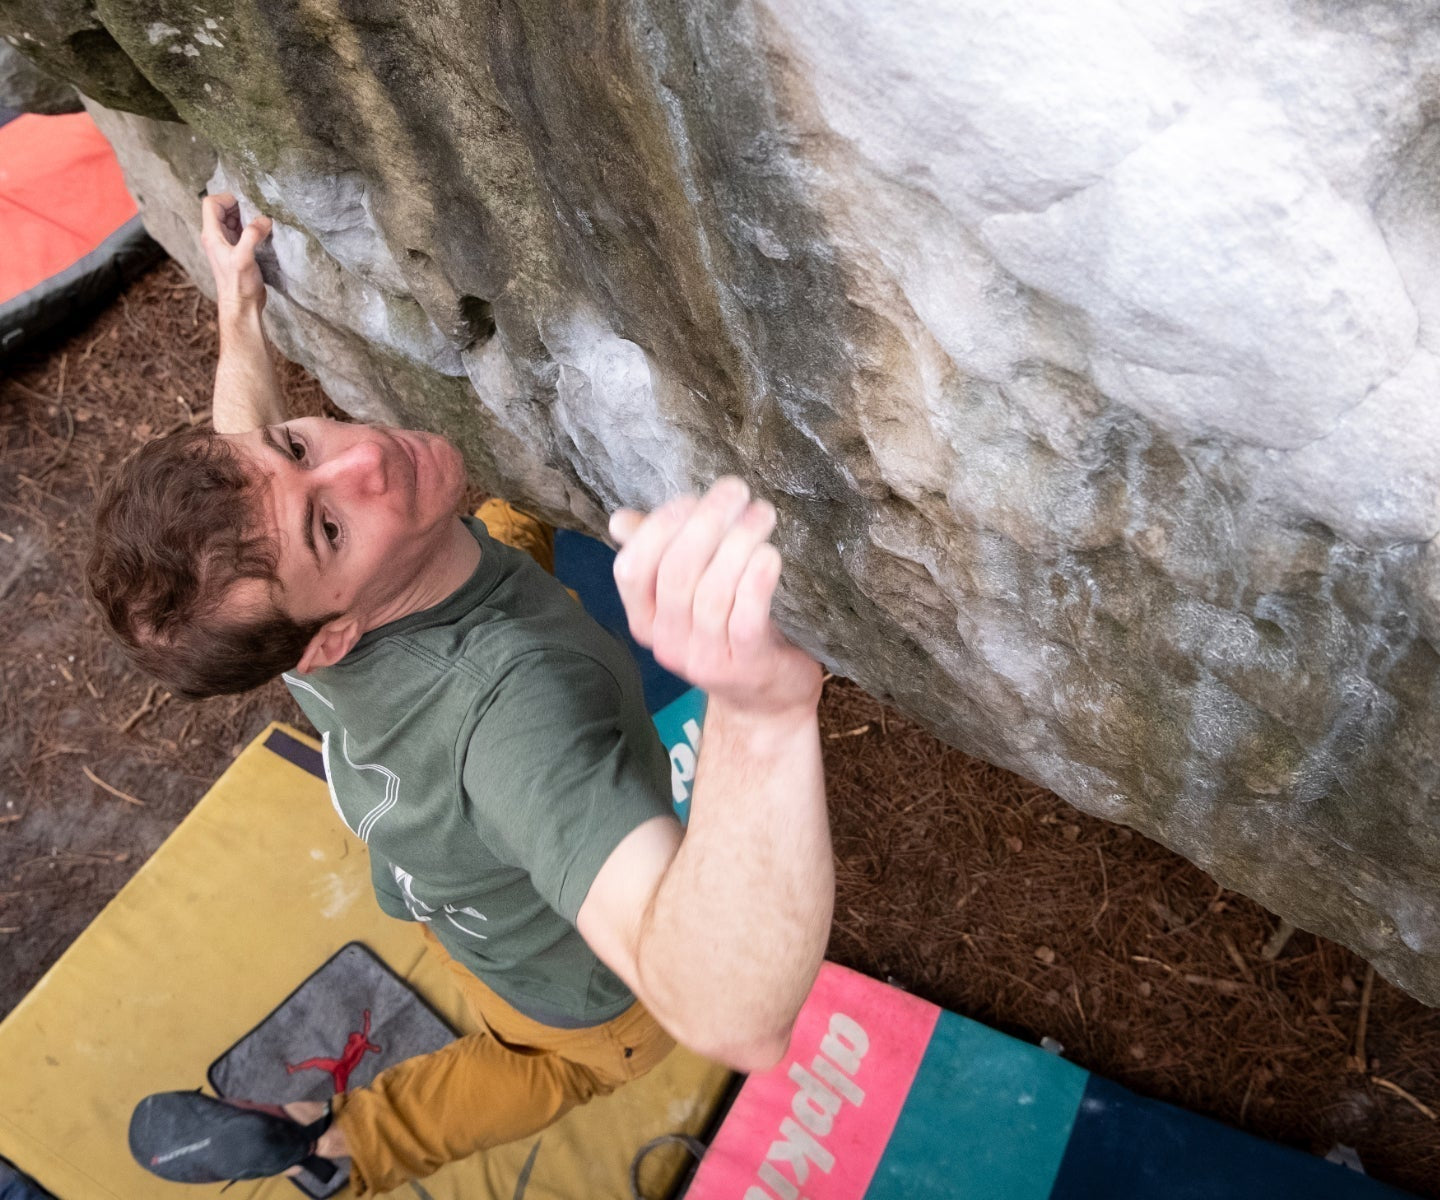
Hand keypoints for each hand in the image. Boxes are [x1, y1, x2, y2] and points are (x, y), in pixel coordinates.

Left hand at [200, 192, 271, 315]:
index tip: (245, 204)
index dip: (227, 199)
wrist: (241, 307)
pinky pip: (242, 233)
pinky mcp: (238, 252)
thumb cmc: (238, 285)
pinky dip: (252, 229)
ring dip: (247, 218)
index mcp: (212, 235)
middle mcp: (216, 238)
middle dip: (239, 207)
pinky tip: (263, 234)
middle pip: (222, 210)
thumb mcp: (244, 258)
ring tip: (261, 223)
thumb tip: (264, 220)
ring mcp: (227, 245)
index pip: (211, 203)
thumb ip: (252, 235)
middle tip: (256, 212)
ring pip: (233, 221)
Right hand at [610, 477, 821, 718]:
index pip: (632, 568)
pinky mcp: (744, 667)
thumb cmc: (728, 632)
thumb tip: (620, 520)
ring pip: (712, 592)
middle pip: (676, 572)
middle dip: (707, 522)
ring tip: (762, 514)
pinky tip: (770, 555)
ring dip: (739, 543)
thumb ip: (661, 556)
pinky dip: (756, 581)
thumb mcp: (690, 596)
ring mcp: (703, 658)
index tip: (693, 498)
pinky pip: (745, 618)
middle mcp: (666, 642)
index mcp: (644, 620)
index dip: (659, 527)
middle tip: (737, 491)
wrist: (767, 702)